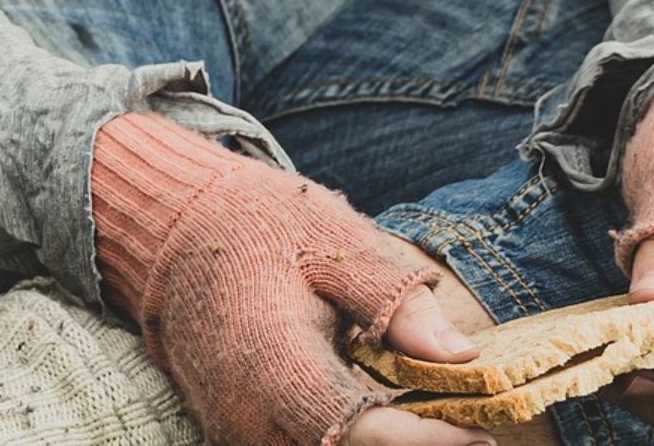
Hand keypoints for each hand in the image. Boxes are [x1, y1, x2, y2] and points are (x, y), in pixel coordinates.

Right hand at [92, 114, 490, 445]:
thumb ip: (396, 303)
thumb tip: (461, 355)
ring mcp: (234, 428)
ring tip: (430, 422)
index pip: (359, 430)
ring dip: (373, 442)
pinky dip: (341, 438)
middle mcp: (247, 411)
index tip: (481, 436)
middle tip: (468, 430)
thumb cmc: (258, 228)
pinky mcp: (234, 430)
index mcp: (274, 361)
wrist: (171, 231)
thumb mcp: (333, 243)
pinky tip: (382, 416)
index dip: (424, 441)